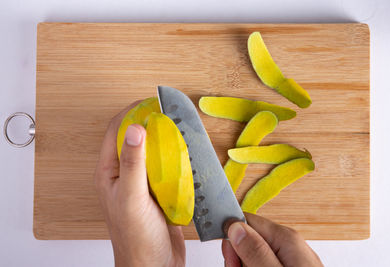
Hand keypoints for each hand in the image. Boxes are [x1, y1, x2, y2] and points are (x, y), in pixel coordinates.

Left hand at [94, 103, 184, 266]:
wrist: (154, 265)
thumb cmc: (136, 238)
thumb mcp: (131, 197)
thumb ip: (133, 163)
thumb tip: (136, 128)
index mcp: (109, 172)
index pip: (116, 131)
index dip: (131, 113)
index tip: (150, 102)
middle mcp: (124, 174)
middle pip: (136, 139)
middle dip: (151, 123)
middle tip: (169, 114)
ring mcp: (142, 183)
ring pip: (153, 152)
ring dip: (165, 140)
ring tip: (180, 130)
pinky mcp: (159, 191)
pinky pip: (167, 168)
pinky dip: (176, 158)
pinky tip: (187, 154)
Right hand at [222, 213, 322, 266]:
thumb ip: (255, 251)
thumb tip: (236, 227)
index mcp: (285, 239)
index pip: (245, 222)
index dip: (233, 241)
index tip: (232, 261)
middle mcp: (287, 245)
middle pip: (247, 241)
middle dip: (239, 261)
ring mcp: (289, 259)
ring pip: (252, 258)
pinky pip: (262, 266)